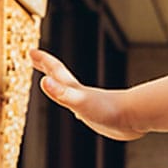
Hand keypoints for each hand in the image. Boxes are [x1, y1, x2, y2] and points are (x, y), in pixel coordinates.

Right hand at [29, 50, 145, 140]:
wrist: (135, 116)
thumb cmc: (109, 109)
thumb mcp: (79, 101)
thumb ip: (61, 93)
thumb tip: (44, 82)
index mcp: (74, 89)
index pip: (55, 70)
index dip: (42, 60)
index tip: (31, 51)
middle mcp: (81, 93)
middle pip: (60, 77)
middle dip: (47, 68)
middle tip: (36, 59)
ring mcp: (90, 103)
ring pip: (71, 91)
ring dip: (61, 86)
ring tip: (56, 85)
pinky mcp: (99, 116)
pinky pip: (83, 108)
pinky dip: (77, 107)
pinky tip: (79, 113)